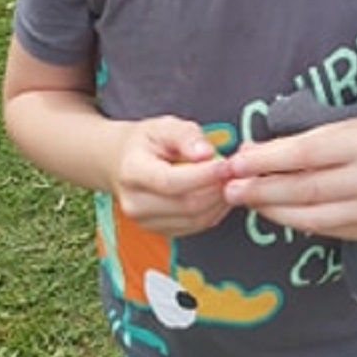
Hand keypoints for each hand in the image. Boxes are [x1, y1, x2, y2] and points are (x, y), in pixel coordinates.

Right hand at [110, 115, 232, 236]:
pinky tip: (219, 192)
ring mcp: (146, 221)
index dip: (203, 176)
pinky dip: (214, 211)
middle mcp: (135, 202)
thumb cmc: (146, 142)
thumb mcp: (163, 126)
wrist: (121, 162)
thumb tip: (206, 153)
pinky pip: (196, 226)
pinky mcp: (160, 231)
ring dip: (219, 201)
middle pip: (186, 204)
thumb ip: (186, 135)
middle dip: (216, 188)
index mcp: (132, 171)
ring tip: (228, 179)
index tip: (226, 164)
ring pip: (195, 219)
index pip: (171, 182)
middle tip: (234, 170)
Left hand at [224, 118, 356, 242]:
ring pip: (308, 216)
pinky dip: (292, 220)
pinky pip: (320, 229)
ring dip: (270, 209)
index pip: (303, 155)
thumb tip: (250, 151)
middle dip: (260, 190)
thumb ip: (300, 139)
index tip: (235, 162)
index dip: (265, 161)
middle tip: (229, 187)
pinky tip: (271, 210)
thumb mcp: (344, 125)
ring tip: (244, 199)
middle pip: (302, 189)